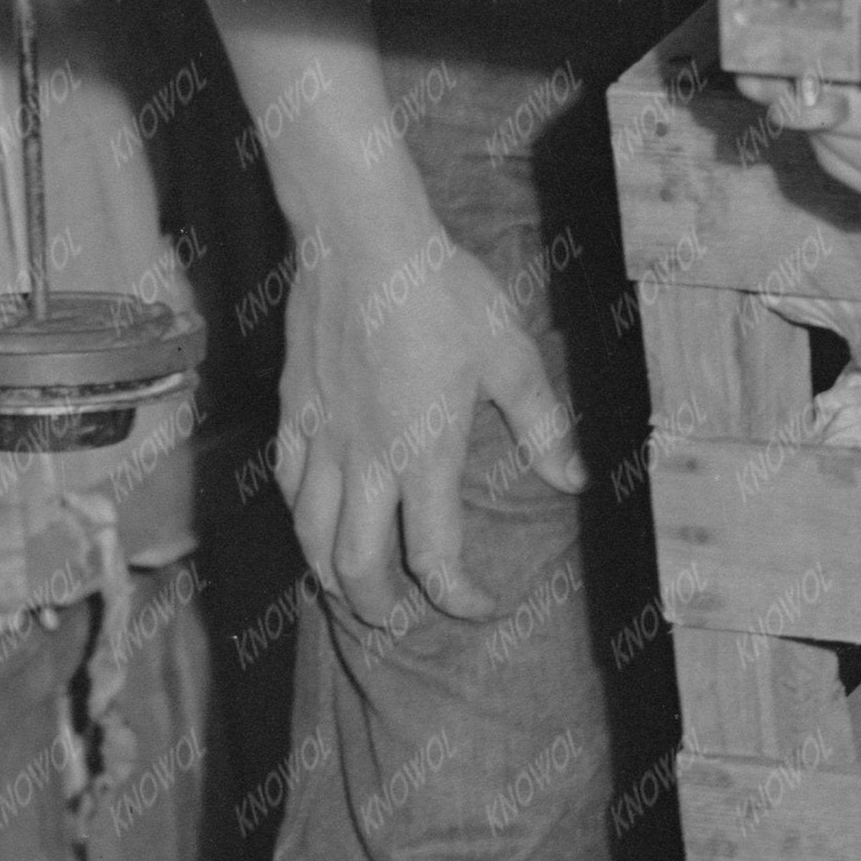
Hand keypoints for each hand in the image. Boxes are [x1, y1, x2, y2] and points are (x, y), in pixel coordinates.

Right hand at [275, 209, 582, 624]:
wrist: (362, 239)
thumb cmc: (441, 291)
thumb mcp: (511, 357)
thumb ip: (542, 426)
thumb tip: (573, 479)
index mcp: (424, 454)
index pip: (435, 557)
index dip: (458, 598)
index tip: (480, 606)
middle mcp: (367, 459)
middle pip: (357, 565)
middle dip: (378, 608)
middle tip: (400, 621)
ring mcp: (322, 436)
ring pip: (311, 534)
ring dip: (331, 575)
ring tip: (351, 589)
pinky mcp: (293, 409)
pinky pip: (287, 483)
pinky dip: (301, 518)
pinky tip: (313, 520)